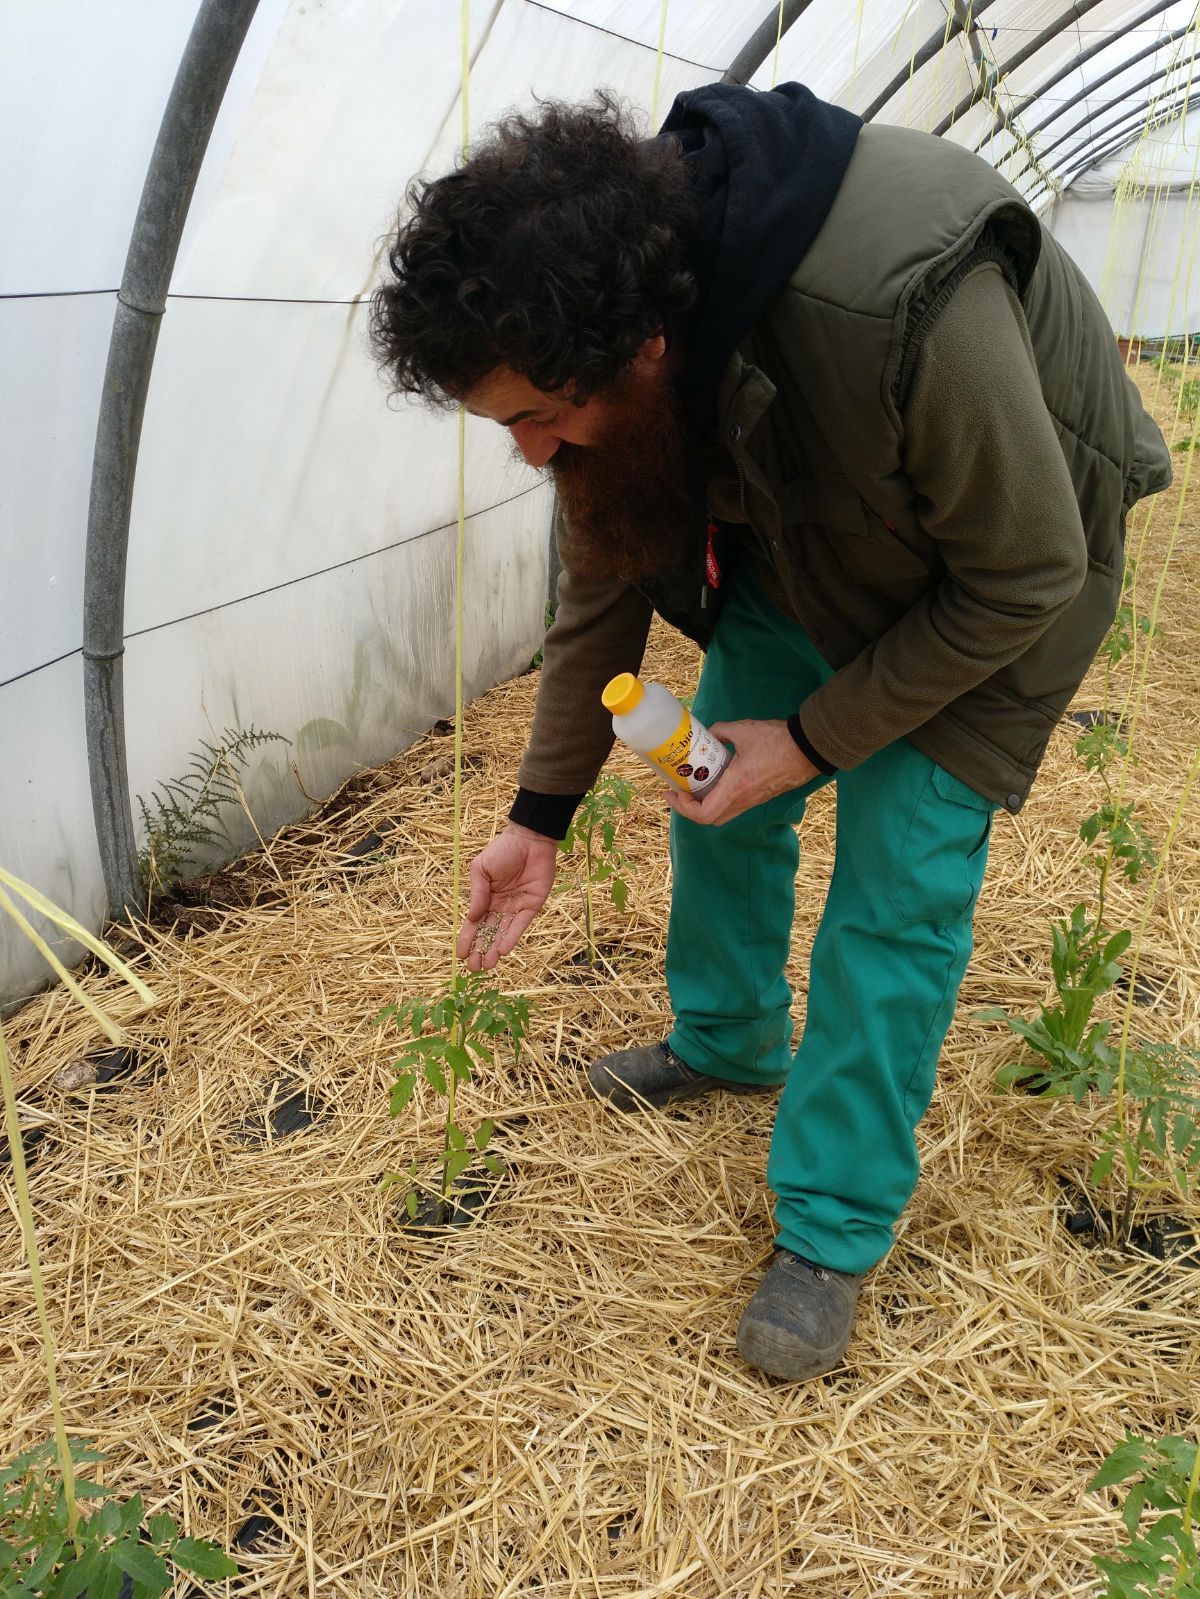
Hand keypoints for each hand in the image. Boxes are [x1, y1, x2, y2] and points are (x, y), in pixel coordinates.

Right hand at [457, 823, 559, 970]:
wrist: (529, 839)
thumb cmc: (502, 850)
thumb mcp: (481, 870)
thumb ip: (477, 894)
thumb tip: (471, 918)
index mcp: (484, 898)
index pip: (473, 923)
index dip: (467, 939)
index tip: (460, 956)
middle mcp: (499, 906)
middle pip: (487, 932)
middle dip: (480, 950)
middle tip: (473, 968)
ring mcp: (515, 907)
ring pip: (503, 933)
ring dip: (494, 949)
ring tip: (486, 965)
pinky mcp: (531, 906)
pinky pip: (520, 925)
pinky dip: (511, 938)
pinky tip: (502, 950)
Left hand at [664, 719, 817, 826]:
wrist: (809, 749)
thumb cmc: (777, 741)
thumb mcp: (743, 729)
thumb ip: (721, 730)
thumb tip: (709, 733)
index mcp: (736, 787)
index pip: (704, 814)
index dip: (683, 808)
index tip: (674, 792)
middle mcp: (744, 800)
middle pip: (711, 819)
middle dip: (690, 809)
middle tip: (680, 791)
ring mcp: (754, 801)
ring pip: (723, 814)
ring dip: (705, 805)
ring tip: (695, 786)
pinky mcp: (760, 797)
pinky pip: (735, 806)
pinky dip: (720, 799)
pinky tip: (716, 780)